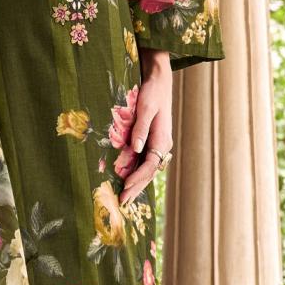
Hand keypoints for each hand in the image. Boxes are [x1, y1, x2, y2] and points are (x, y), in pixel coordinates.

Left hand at [119, 55, 172, 205]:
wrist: (159, 81)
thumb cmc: (152, 92)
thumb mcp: (146, 108)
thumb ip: (141, 128)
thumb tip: (136, 148)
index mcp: (163, 140)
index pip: (149, 165)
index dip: (137, 178)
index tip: (125, 189)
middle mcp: (162, 145)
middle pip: (148, 172)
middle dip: (136, 187)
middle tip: (122, 203)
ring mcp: (157, 144)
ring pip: (146, 169)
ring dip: (136, 183)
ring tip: (125, 198)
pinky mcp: (151, 141)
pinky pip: (143, 161)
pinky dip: (136, 172)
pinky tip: (127, 180)